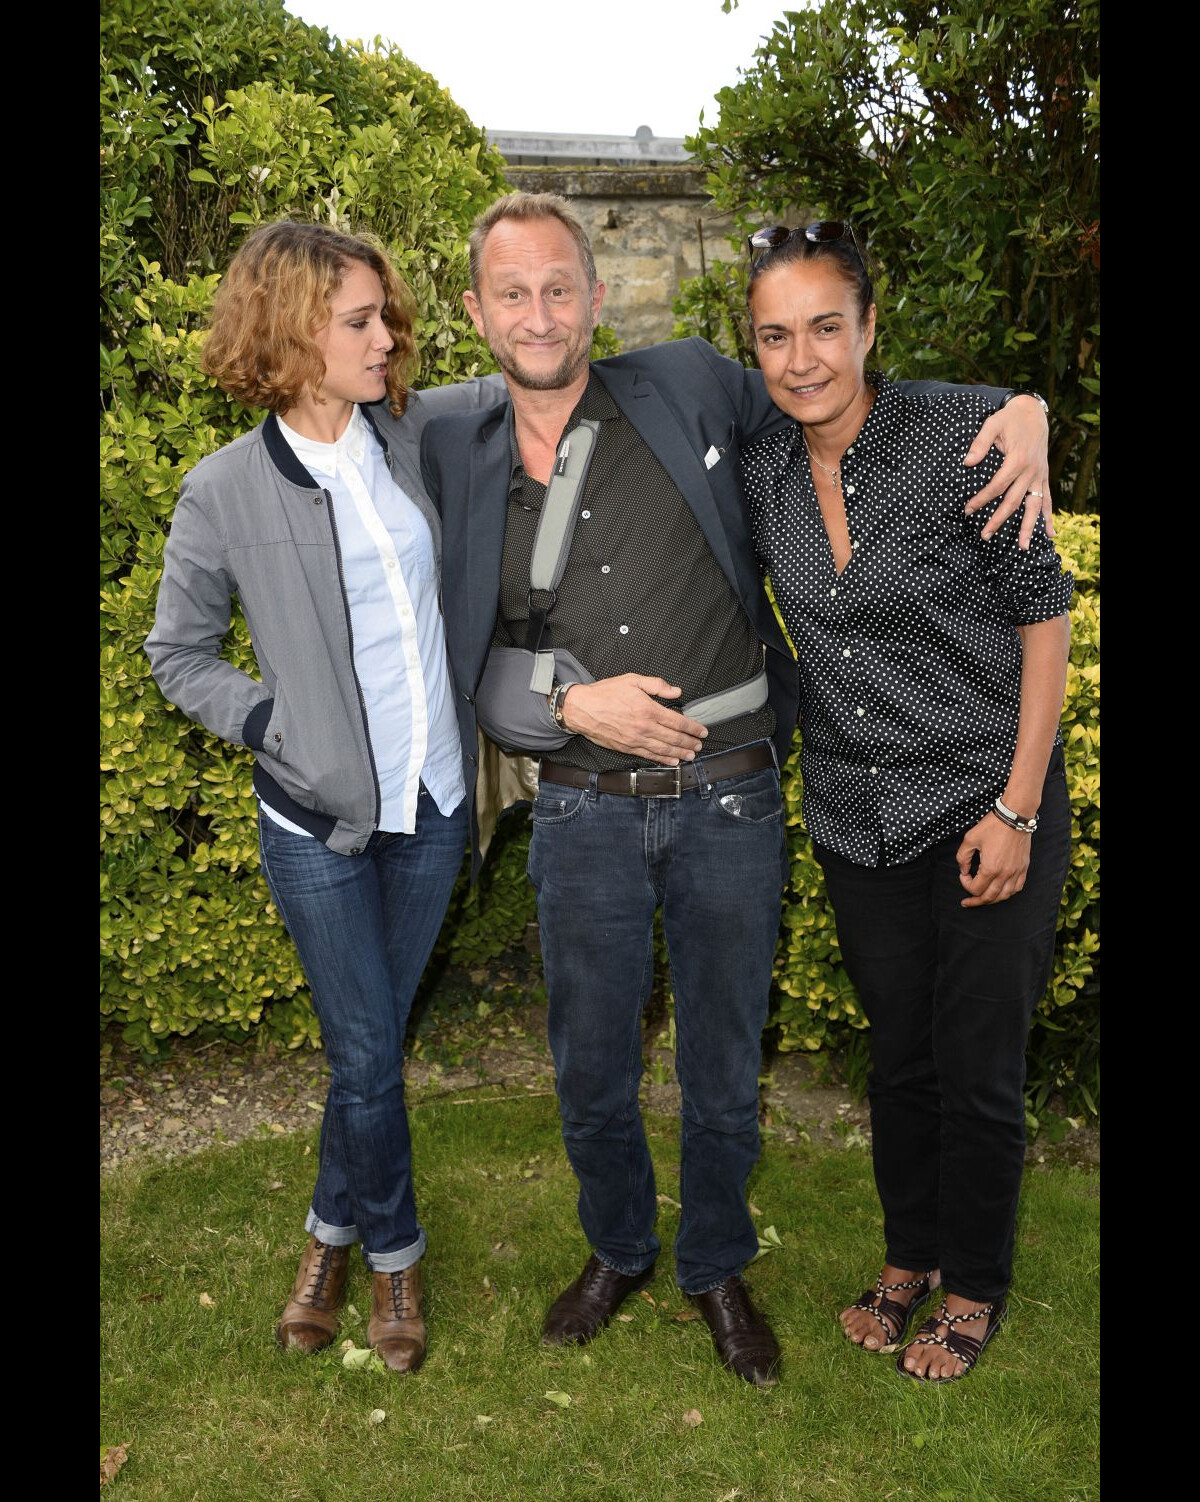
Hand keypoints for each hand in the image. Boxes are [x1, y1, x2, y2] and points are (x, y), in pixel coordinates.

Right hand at [561, 675, 707, 761]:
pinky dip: (663, 759)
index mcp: (648, 709)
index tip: (702, 731)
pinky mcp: (627, 748)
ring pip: (664, 749)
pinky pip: (649, 755)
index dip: (693, 728)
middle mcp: (645, 727)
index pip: (678, 721)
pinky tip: (672, 761)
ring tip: (692, 755)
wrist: (582, 708)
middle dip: (690, 743)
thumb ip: (656, 685)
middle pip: (674, 738)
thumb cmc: (606, 692)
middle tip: (700, 745)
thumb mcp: (632, 680)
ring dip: (681, 753)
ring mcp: (636, 740)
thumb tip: (676, 692)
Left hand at [955, 814, 1032, 907]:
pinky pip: (1017, 888)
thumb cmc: (992, 826)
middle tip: (967, 902)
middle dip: (975, 900)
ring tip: (983, 899)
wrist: (1015, 816)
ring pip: (1004, 896)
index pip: (975, 888)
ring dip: (992, 900)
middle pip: (989, 897)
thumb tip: (963, 870)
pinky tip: (1000, 891)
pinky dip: (1007, 893)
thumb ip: (962, 857)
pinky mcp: (1024, 868)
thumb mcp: (970, 839)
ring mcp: (1016, 872)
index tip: (963, 875)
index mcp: (990, 868)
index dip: (965, 884)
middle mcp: (1005, 874)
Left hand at [962, 395, 1053, 548]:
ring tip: (1022, 547)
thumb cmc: (1009, 418)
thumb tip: (967, 462)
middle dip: (998, 520)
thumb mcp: (992, 424)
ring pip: (1034, 506)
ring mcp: (1039, 475)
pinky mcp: (1043, 476)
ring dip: (1028, 527)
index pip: (996, 486)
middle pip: (1013, 501)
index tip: (967, 510)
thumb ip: (980, 443)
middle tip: (984, 535)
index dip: (981, 500)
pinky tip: (1050, 534)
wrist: (1033, 412)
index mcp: (1017, 460)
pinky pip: (1047, 500)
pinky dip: (1048, 517)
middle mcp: (1030, 471)